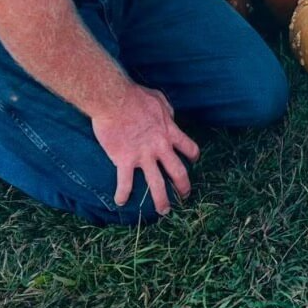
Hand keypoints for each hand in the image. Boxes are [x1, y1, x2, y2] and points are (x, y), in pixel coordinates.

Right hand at [91, 85, 200, 214]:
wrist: (114, 100)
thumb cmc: (136, 96)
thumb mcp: (159, 99)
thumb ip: (167, 111)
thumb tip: (170, 117)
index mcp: (169, 131)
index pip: (189, 147)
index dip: (193, 155)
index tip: (193, 161)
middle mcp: (160, 147)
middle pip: (178, 172)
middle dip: (183, 187)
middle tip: (185, 197)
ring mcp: (143, 156)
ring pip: (157, 184)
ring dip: (161, 200)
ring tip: (164, 211)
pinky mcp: (124, 160)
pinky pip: (125, 182)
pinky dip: (123, 194)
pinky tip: (120, 201)